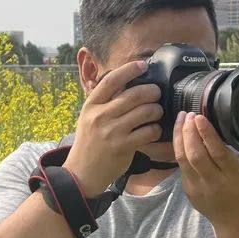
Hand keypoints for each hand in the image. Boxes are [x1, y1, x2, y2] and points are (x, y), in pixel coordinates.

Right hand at [62, 60, 162, 194]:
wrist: (82, 172)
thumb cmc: (89, 142)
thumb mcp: (89, 117)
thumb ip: (105, 102)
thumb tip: (128, 84)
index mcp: (91, 105)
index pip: (111, 80)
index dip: (129, 70)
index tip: (143, 65)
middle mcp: (100, 116)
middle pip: (134, 95)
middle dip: (151, 91)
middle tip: (157, 93)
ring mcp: (112, 132)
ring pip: (144, 112)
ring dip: (156, 110)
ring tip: (157, 112)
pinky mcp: (122, 147)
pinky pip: (148, 131)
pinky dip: (155, 129)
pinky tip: (153, 130)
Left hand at [173, 111, 238, 228]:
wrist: (237, 223)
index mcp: (234, 175)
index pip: (217, 151)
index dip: (206, 133)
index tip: (199, 117)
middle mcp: (215, 182)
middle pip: (196, 154)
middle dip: (189, 131)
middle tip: (188, 114)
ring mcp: (199, 188)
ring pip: (183, 159)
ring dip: (180, 137)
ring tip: (182, 119)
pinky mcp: (188, 191)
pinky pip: (181, 167)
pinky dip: (179, 149)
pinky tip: (180, 136)